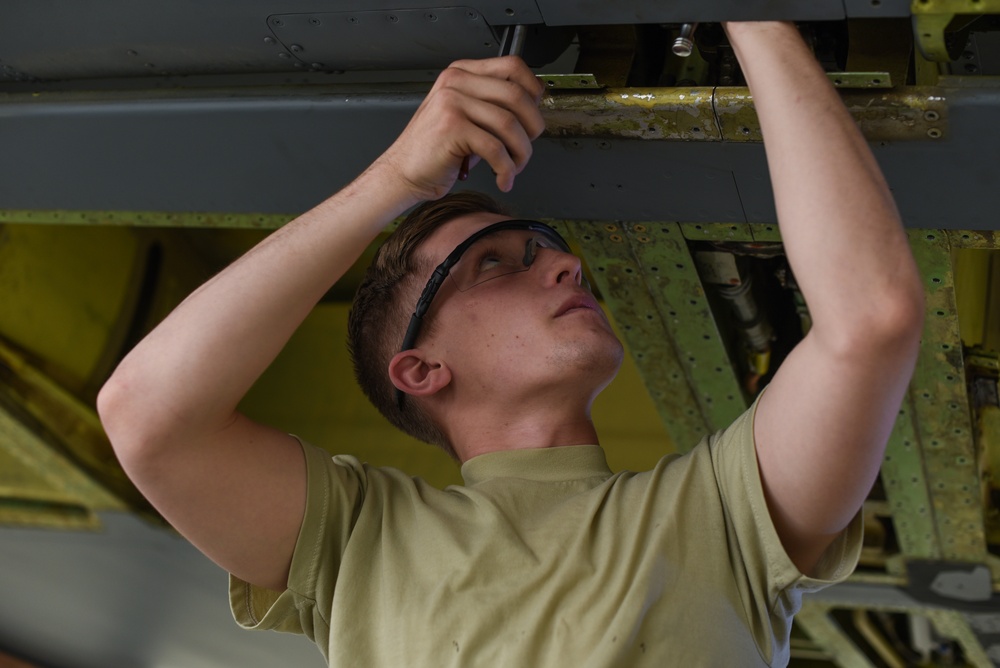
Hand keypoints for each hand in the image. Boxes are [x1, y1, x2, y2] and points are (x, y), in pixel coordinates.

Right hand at [376, 56, 545, 200]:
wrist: (403, 173)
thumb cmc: (435, 151)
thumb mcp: (466, 118)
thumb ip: (493, 107)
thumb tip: (533, 111)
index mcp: (462, 73)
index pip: (513, 67)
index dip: (534, 90)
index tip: (535, 113)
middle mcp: (456, 82)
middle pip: (517, 95)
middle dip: (532, 127)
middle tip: (526, 147)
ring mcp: (452, 102)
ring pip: (509, 124)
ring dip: (521, 153)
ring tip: (514, 167)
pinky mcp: (451, 127)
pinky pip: (495, 148)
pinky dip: (506, 169)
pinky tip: (503, 179)